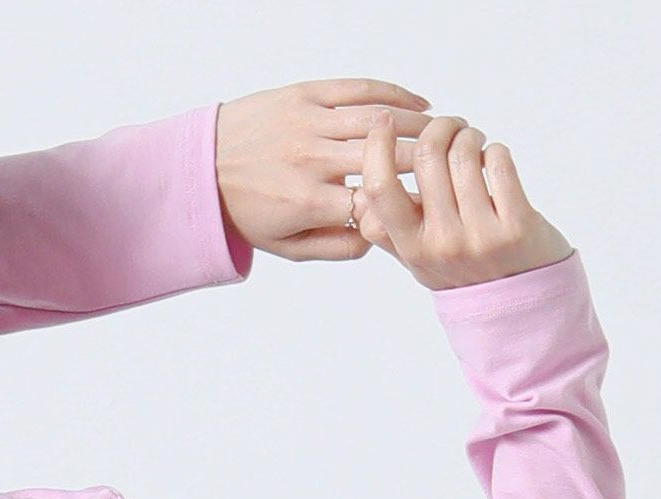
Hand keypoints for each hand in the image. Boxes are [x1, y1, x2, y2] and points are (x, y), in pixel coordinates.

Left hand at [215, 78, 433, 260]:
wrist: (202, 168)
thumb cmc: (248, 211)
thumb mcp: (286, 246)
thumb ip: (336, 247)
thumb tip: (379, 237)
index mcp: (309, 201)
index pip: (376, 202)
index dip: (411, 204)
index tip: (436, 206)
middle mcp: (311, 159)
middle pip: (389, 157)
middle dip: (430, 160)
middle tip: (459, 163)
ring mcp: (308, 122)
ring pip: (380, 119)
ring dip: (422, 126)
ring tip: (447, 135)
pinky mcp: (304, 94)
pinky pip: (359, 89)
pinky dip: (395, 95)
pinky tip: (420, 107)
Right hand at [351, 111, 572, 289]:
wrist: (517, 305)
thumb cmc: (464, 272)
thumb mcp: (417, 260)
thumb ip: (388, 231)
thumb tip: (358, 197)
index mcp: (410, 248)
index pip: (379, 189)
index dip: (377, 147)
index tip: (384, 123)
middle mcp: (440, 244)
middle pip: (428, 156)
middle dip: (440, 127)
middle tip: (451, 128)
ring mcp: (478, 236)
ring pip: (465, 152)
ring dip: (470, 135)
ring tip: (475, 144)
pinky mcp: (516, 226)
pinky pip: (499, 162)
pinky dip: (496, 151)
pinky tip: (495, 163)